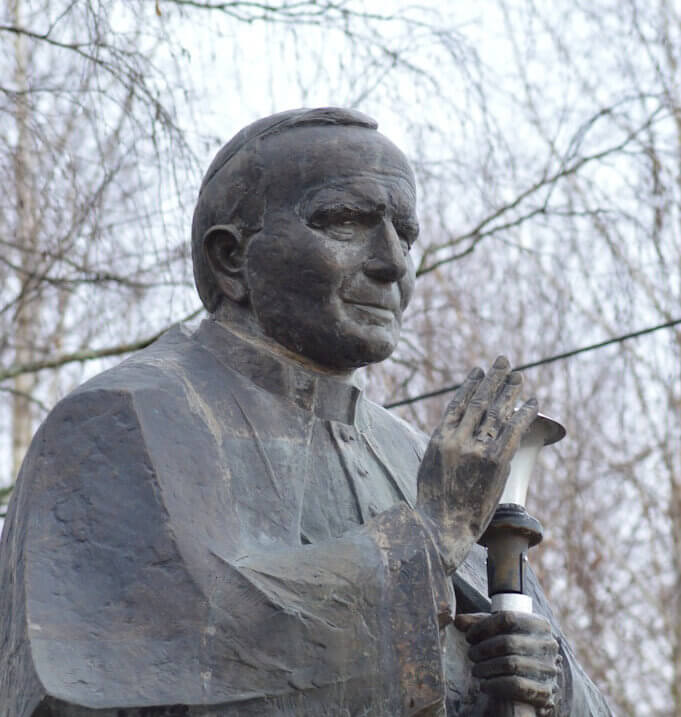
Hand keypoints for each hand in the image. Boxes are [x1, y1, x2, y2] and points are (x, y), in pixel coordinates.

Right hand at [416, 356, 536, 571]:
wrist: (441, 526)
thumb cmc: (434, 502)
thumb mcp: (430, 467)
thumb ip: (443, 446)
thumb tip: (453, 433)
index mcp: (439, 438)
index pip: (458, 403)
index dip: (471, 385)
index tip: (479, 371)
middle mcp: (458, 439)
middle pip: (479, 401)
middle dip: (493, 379)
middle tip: (503, 361)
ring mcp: (477, 450)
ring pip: (496, 412)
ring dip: (510, 392)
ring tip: (519, 377)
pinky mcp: (496, 462)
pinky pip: (514, 431)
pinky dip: (524, 414)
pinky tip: (532, 401)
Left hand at [455, 611, 561, 712]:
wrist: (534, 678)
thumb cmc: (513, 647)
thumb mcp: (499, 631)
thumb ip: (478, 623)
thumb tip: (458, 621)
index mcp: (539, 624)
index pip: (507, 618)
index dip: (483, 626)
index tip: (469, 636)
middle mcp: (547, 644)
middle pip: (507, 642)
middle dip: (482, 649)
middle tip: (470, 654)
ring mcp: (548, 668)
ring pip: (510, 664)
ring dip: (486, 668)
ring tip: (476, 669)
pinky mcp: (545, 691)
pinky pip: (516, 686)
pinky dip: (495, 685)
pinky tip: (485, 684)